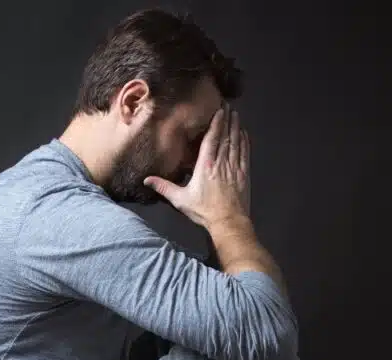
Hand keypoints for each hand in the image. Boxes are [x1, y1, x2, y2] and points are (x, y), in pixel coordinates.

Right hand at [144, 103, 250, 228]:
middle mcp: (221, 163)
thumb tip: (146, 180)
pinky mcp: (244, 175)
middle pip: (225, 136)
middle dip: (227, 120)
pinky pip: (244, 154)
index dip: (216, 123)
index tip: (219, 110)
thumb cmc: (204, 211)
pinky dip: (244, 142)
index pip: (211, 138)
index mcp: (206, 166)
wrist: (228, 222)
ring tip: (236, 115)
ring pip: (236, 143)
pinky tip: (244, 134)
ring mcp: (234, 168)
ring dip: (236, 127)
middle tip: (228, 106)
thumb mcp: (180, 199)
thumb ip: (164, 187)